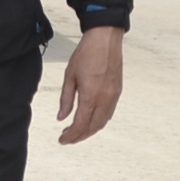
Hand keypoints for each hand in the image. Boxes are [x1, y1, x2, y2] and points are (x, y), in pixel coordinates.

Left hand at [58, 27, 124, 144]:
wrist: (105, 40)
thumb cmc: (86, 54)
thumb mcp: (69, 76)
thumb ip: (66, 99)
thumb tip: (61, 118)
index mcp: (90, 96)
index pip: (81, 124)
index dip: (71, 136)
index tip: (62, 140)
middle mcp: (104, 99)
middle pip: (92, 127)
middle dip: (79, 136)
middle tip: (67, 138)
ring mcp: (113, 96)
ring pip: (102, 122)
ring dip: (90, 131)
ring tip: (77, 132)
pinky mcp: (117, 92)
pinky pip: (109, 113)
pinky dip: (99, 122)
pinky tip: (91, 121)